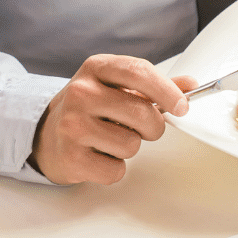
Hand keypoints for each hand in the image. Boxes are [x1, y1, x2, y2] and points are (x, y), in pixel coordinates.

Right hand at [31, 54, 195, 184]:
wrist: (46, 134)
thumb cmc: (88, 108)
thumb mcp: (115, 86)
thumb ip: (152, 86)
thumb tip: (190, 85)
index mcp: (95, 68)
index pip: (139, 71)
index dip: (167, 90)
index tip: (182, 106)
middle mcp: (81, 92)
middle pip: (143, 113)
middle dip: (152, 126)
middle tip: (140, 127)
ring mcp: (73, 124)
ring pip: (132, 144)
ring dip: (129, 147)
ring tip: (110, 139)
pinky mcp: (71, 156)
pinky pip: (116, 170)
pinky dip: (113, 168)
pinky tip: (98, 155)